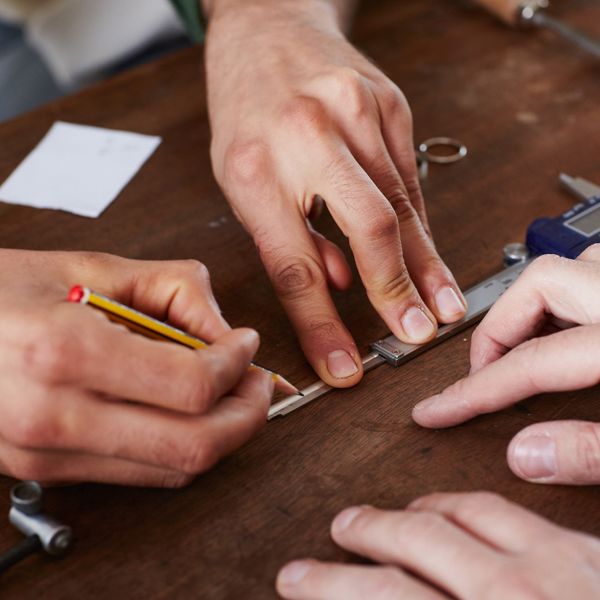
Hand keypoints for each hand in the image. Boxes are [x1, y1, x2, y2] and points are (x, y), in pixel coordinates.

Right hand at [0, 249, 272, 486]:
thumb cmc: (0, 292)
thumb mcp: (88, 266)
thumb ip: (172, 288)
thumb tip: (224, 327)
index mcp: (65, 351)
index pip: (190, 386)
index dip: (238, 366)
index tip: (247, 345)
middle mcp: (55, 415)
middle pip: (193, 445)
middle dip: (246, 416)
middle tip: (258, 384)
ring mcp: (48, 454)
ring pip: (172, 469)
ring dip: (220, 435)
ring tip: (229, 396)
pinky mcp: (47, 471)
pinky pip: (140, 475)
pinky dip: (180, 447)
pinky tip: (186, 415)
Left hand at [203, 0, 465, 386]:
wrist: (268, 25)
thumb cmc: (246, 108)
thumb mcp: (240, 179)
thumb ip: (288, 236)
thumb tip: (335, 286)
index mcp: (255, 167)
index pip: (295, 265)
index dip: (323, 325)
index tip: (344, 365)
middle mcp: (310, 136)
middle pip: (369, 228)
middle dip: (396, 290)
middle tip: (416, 332)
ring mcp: (357, 114)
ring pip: (403, 206)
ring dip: (424, 264)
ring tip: (442, 305)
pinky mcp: (389, 105)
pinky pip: (410, 178)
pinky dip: (420, 223)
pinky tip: (428, 256)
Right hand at [277, 492, 599, 598]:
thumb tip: (398, 598)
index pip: (385, 599)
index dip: (329, 587)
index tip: (294, 578)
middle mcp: (513, 596)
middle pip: (411, 546)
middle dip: (358, 539)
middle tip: (331, 532)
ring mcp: (552, 567)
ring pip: (454, 515)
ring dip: (406, 511)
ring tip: (378, 513)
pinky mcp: (581, 551)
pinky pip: (504, 511)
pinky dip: (461, 505)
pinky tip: (449, 507)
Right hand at [413, 245, 599, 484]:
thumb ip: (593, 452)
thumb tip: (527, 455)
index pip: (530, 361)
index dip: (475, 391)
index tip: (439, 409)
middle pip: (539, 283)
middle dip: (500, 328)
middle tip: (487, 370)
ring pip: (570, 266)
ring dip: (535, 305)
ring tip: (523, 345)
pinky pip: (594, 273)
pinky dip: (570, 298)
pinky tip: (571, 331)